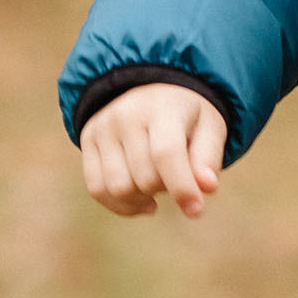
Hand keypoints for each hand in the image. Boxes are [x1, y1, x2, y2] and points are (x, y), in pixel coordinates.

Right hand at [78, 83, 225, 218]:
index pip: (166, 153)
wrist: (153, 87)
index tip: (196, 210)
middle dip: (166, 189)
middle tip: (177, 177)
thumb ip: (209, 157)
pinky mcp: (88, 139)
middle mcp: (127, 114)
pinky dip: (121, 205)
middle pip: (144, 177)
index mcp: (164, 107)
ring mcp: (103, 126)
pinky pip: (97, 189)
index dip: (181, 186)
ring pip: (118, 188)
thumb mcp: (209, 127)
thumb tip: (207, 188)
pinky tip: (141, 201)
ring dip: (142, 199)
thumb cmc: (187, 115)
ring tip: (158, 185)